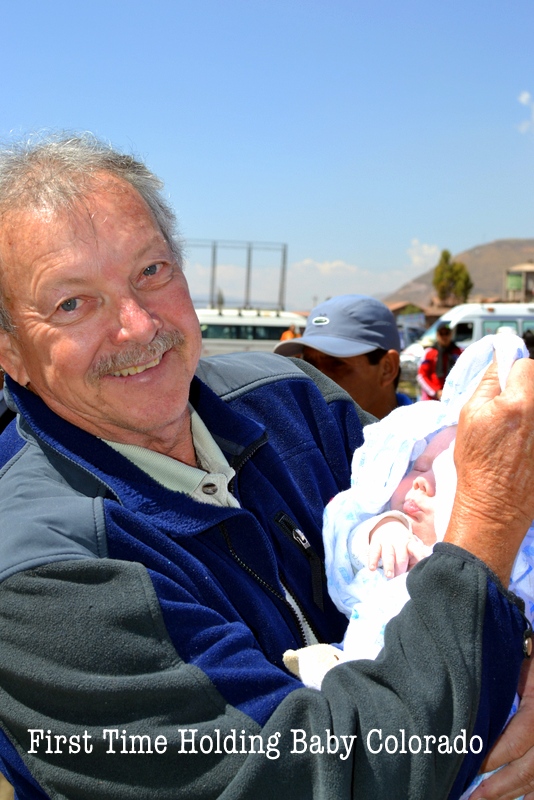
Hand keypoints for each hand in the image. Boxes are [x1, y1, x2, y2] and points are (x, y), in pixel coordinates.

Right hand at [368, 519, 428, 577]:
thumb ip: (414, 562)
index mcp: (411, 544)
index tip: (423, 563)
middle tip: (399, 579)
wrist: (387, 525)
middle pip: (401, 556)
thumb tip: (414, 577)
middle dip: (401, 568)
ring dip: (389, 566)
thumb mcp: (411, 549)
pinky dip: (372, 561)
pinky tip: (372, 569)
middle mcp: (399, 542)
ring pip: (388, 555)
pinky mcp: (375, 543)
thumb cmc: (402, 545)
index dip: (420, 557)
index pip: (416, 550)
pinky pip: (374, 552)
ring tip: (389, 576)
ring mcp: (386, 542)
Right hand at [444, 358, 533, 583]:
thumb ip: (489, 382)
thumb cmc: (477, 462)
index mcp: (520, 402)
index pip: (527, 364)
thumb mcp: (470, 415)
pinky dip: (532, 430)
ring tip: (517, 432)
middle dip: (526, 390)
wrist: (495, 504)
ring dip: (530, 411)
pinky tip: (524, 445)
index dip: (514, 372)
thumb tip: (501, 359)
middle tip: (510, 411)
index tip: (506, 386)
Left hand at [469, 656, 533, 798]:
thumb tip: (466, 689)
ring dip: (512, 795)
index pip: (516, 742)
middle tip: (472, 799)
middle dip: (499, 788)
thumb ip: (500, 682)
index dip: (493, 758)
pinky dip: (532, 794)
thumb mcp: (522, 665)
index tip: (470, 769)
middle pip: (528, 771)